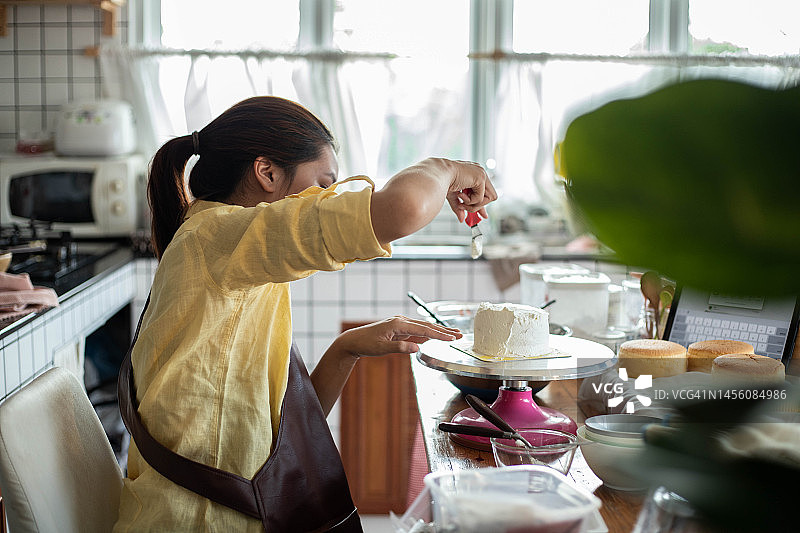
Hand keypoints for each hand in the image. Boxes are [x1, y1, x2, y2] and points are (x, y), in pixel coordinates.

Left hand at [334, 316, 462, 357]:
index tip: (452, 338)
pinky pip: (417, 330)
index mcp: (398, 324)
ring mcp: (400, 323)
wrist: (354, 340)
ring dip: (438, 331)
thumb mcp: (382, 349)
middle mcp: (401, 321)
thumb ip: (400, 348)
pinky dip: (428, 333)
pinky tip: (436, 335)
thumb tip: (417, 349)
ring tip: (452, 334)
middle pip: (426, 326)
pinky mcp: (399, 328)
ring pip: (423, 327)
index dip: (439, 334)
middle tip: (459, 335)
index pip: (423, 329)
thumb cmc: (366, 344)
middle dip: (443, 331)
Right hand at [443, 160, 497, 222]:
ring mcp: (481, 174)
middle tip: (463, 206)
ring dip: (474, 204)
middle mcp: (480, 173)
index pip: (484, 191)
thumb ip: (459, 206)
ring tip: (461, 200)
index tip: (483, 216)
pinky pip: (481, 198)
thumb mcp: (453, 196)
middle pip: (490, 196)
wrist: (438, 175)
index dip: (483, 204)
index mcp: (474, 174)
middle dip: (478, 206)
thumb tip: (462, 219)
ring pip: (488, 199)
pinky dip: (470, 201)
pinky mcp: (481, 178)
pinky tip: (461, 195)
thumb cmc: (442, 181)